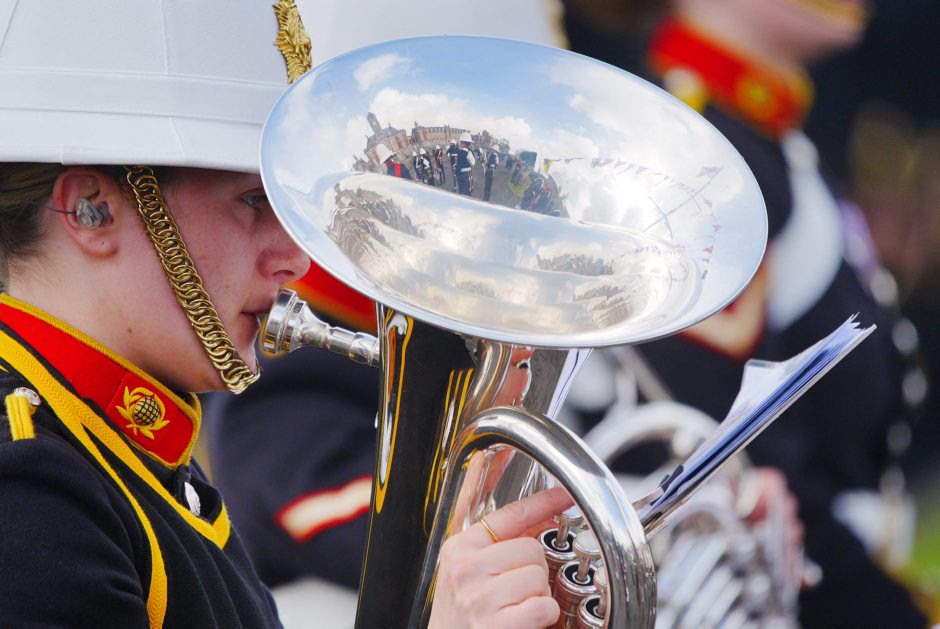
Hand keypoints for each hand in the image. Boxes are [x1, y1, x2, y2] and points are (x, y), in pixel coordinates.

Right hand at [429, 486, 572, 628]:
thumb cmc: (462, 619)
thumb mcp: (471, 573)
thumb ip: (502, 544)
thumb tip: (543, 517)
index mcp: (458, 549)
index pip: (509, 514)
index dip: (542, 503)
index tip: (563, 496)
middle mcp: (465, 570)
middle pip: (531, 548)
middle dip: (533, 570)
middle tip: (516, 592)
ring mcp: (479, 598)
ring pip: (539, 576)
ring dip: (537, 595)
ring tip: (516, 608)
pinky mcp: (497, 625)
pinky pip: (544, 605)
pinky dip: (544, 616)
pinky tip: (524, 622)